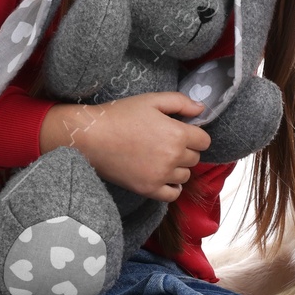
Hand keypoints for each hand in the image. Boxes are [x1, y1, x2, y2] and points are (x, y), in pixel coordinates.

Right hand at [41, 92, 211, 202]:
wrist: (90, 137)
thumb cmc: (120, 115)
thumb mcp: (151, 100)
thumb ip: (180, 102)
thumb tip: (201, 109)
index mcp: (177, 133)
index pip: (204, 141)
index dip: (195, 135)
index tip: (182, 132)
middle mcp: (173, 157)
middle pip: (195, 158)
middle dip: (185, 150)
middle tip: (166, 142)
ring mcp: (161, 176)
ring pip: (185, 175)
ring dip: (178, 167)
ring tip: (160, 157)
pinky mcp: (148, 189)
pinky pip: (172, 194)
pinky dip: (172, 186)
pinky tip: (163, 176)